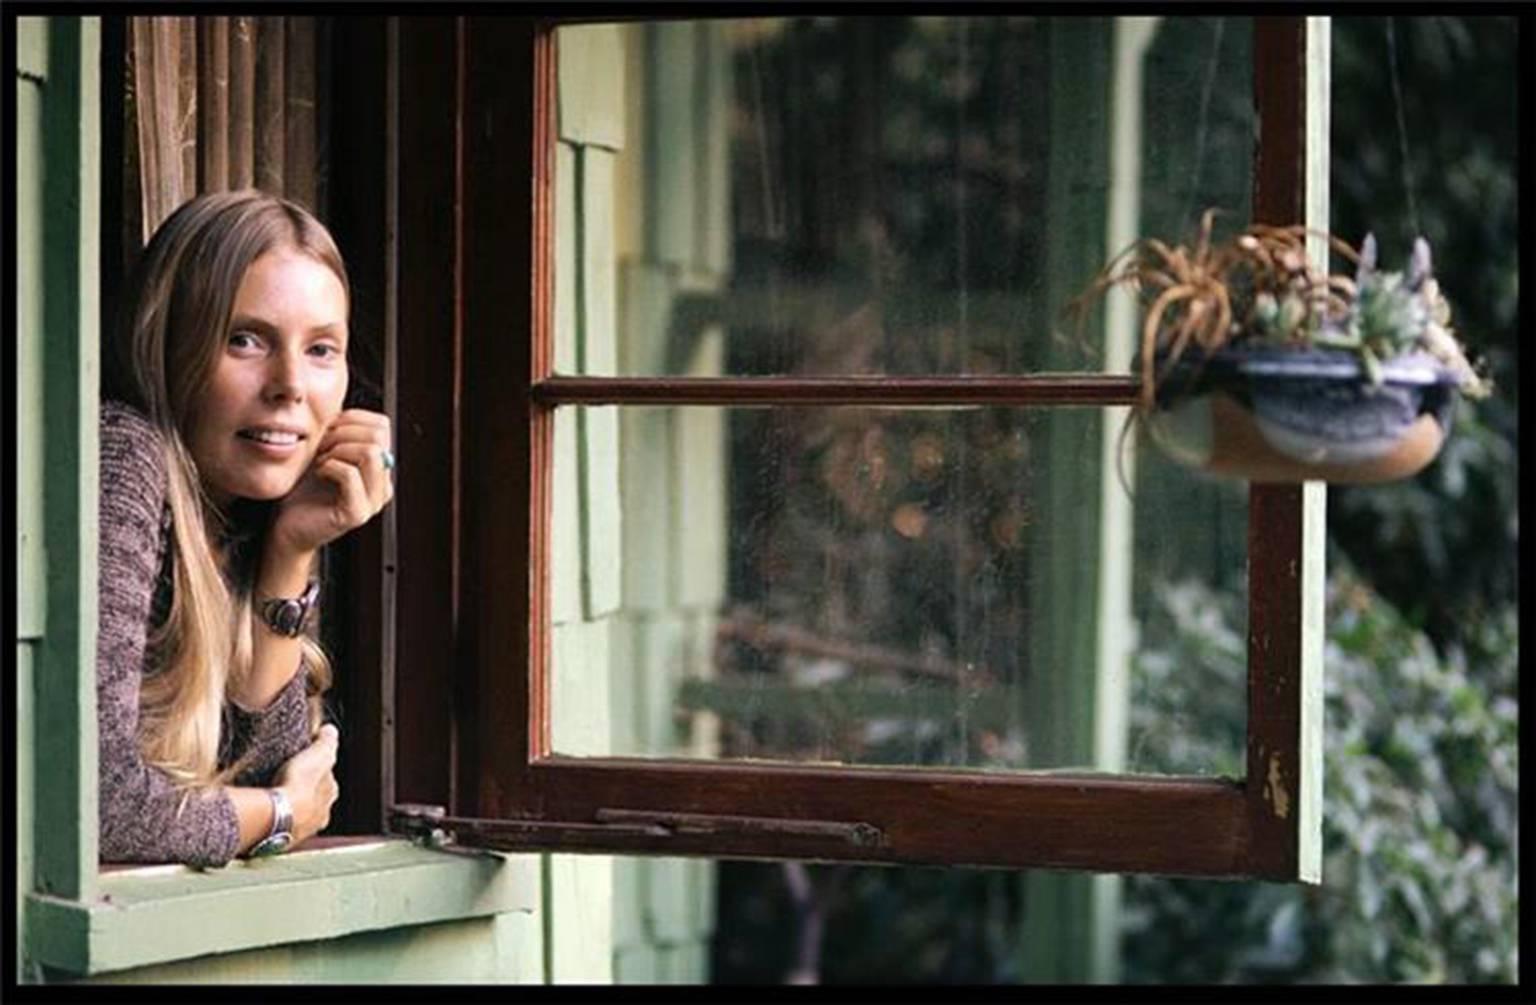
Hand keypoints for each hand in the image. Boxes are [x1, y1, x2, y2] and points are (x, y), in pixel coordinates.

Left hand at [271, 409, 393, 557]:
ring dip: (338, 450)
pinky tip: (318, 472)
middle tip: (321, 447)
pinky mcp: (356, 514)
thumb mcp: (323, 452)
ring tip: (321, 460)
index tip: (327, 431)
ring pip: (371, 453)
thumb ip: (339, 433)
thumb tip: (341, 409)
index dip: (351, 419)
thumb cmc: (302, 489)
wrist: (286, 525)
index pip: (382, 425)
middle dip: (343, 433)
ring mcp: (372, 501)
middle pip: (379, 436)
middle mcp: (382, 485)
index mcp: (379, 468)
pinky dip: (329, 466)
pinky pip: (350, 475)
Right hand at [275, 724, 340, 843]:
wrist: (278, 816)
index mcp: (330, 793)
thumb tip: (330, 731)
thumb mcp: (318, 753)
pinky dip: (275, 820)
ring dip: (290, 808)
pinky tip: (267, 814)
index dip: (317, 771)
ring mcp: (303, 829)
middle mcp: (321, 815)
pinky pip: (281, 827)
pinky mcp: (283, 839)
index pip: (328, 781)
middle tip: (288, 783)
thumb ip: (327, 742)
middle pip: (315, 801)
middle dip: (305, 793)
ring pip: (299, 816)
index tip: (305, 765)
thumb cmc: (300, 785)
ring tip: (275, 798)